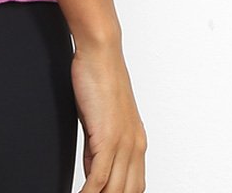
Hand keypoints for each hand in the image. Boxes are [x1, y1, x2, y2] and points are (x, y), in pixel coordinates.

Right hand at [71, 40, 147, 192]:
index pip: (134, 187)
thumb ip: (99, 150)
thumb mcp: (101, 122)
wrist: (101, 52)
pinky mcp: (109, 138)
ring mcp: (124, 143)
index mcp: (137, 143)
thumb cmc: (99, 79)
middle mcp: (135, 146)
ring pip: (114, 191)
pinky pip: (98, 179)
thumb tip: (94, 176)